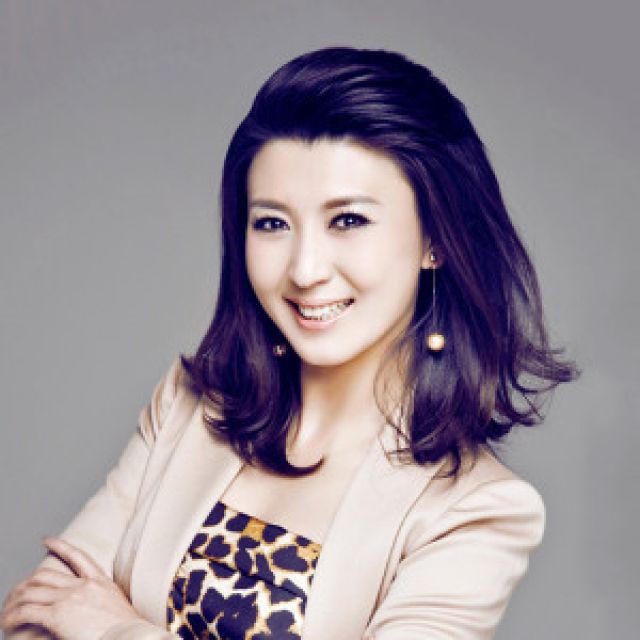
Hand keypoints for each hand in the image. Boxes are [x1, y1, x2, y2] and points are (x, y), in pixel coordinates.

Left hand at [0, 537, 144, 639]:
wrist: (131, 637)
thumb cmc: (128, 630)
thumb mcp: (119, 607)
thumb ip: (103, 600)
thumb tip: (95, 609)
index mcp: (101, 582)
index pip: (77, 556)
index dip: (60, 546)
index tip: (46, 540)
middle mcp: (84, 585)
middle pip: (46, 574)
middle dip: (27, 582)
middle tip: (17, 591)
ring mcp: (70, 598)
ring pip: (32, 591)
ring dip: (15, 601)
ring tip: (7, 610)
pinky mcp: (58, 615)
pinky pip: (27, 611)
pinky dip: (13, 616)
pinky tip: (7, 622)